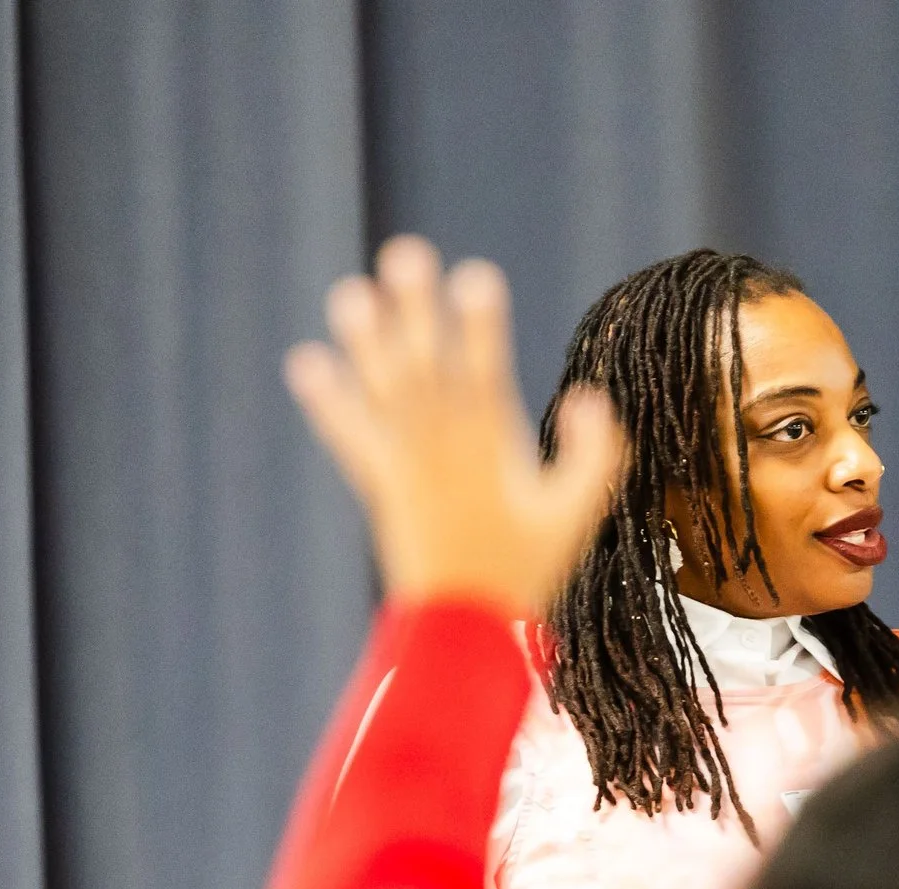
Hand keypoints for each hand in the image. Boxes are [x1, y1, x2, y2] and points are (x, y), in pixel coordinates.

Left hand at [283, 236, 623, 616]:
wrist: (462, 626)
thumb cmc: (529, 569)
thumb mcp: (578, 516)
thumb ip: (594, 457)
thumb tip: (591, 399)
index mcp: (492, 448)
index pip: (488, 371)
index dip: (482, 323)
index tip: (477, 275)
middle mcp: (442, 446)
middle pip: (427, 365)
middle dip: (417, 309)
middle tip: (404, 252)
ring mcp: (406, 461)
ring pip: (384, 390)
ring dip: (365, 341)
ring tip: (350, 292)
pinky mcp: (380, 481)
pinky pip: (349, 434)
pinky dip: (327, 401)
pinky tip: (305, 362)